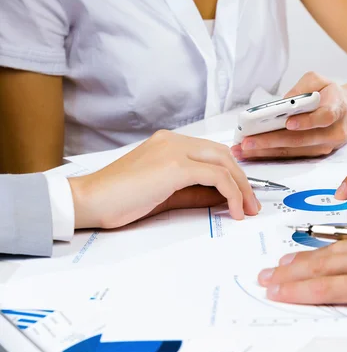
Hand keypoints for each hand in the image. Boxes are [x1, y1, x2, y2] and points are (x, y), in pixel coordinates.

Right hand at [68, 130, 260, 228]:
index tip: (244, 195)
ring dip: (241, 188)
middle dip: (243, 180)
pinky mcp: (175, 166)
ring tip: (247, 210)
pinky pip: (216, 176)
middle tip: (252, 204)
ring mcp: (174, 150)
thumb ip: (195, 192)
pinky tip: (234, 210)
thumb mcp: (166, 194)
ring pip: (224, 163)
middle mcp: (174, 141)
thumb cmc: (120, 200)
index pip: (212, 153)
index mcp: (170, 143)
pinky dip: (231, 193)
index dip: (233, 174)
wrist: (88, 201)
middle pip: (223, 155)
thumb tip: (224, 198)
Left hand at [231, 72, 346, 159]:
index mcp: (338, 109)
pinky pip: (292, 156)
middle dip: (271, 141)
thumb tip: (281, 104)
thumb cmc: (331, 94)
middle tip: (247, 142)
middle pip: (301, 140)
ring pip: (293, 151)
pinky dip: (270, 155)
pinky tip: (252, 154)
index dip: (307, 121)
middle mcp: (333, 132)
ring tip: (243, 150)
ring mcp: (325, 146)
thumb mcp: (320, 80)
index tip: (289, 122)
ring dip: (266, 152)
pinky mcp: (316, 155)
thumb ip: (302, 87)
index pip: (324, 117)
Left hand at [258, 203, 346, 334]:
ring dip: (292, 273)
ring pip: (322, 264)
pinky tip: (284, 293)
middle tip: (282, 263)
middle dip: (302, 256)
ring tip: (272, 278)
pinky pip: (325, 287)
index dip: (339, 229)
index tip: (326, 238)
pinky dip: (299, 290)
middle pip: (332, 245)